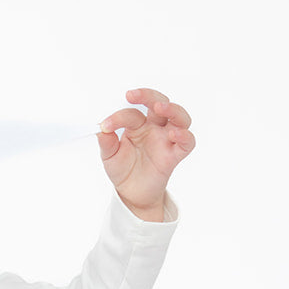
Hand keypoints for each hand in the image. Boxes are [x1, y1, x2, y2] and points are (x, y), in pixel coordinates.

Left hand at [97, 89, 194, 214]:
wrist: (131, 193)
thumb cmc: (123, 169)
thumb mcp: (109, 155)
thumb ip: (106, 142)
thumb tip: (100, 128)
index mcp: (138, 124)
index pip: (132, 112)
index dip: (118, 117)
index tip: (105, 125)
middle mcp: (155, 128)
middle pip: (160, 102)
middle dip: (148, 95)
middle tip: (132, 95)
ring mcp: (166, 140)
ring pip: (180, 117)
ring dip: (172, 109)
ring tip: (159, 107)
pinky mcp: (174, 155)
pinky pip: (187, 143)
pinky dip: (185, 136)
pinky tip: (174, 134)